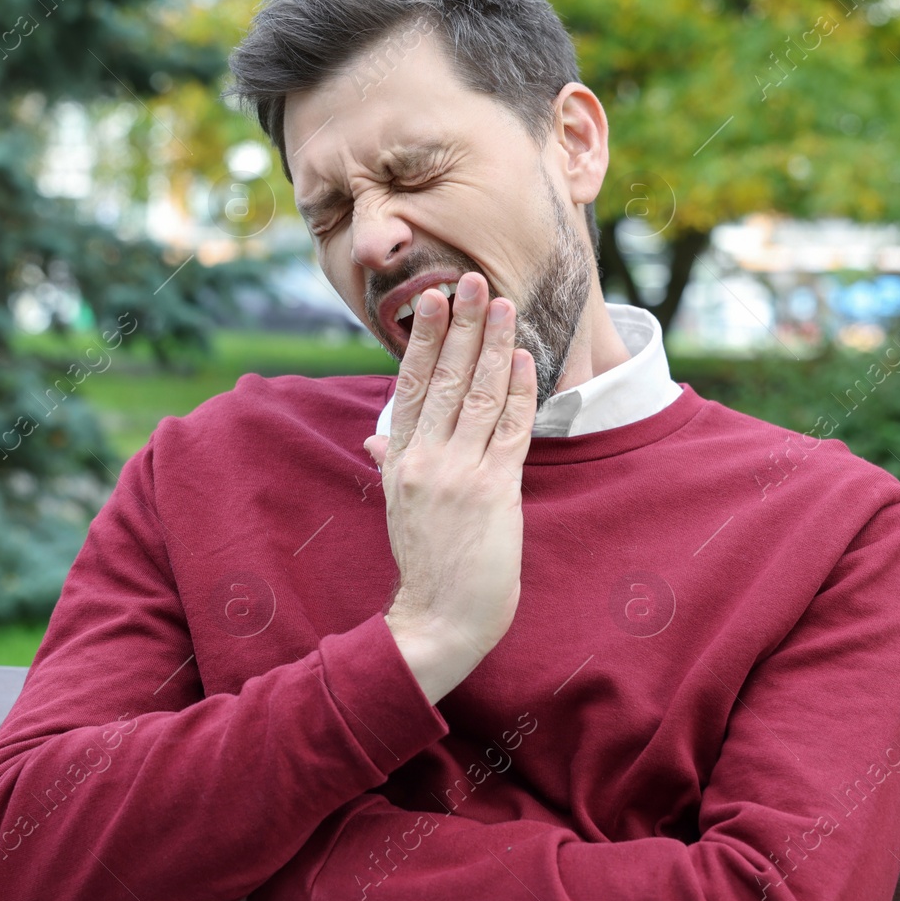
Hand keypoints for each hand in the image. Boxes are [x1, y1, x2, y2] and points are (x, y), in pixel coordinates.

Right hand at [362, 271, 537, 703]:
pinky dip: (519, 391)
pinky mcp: (494, 491)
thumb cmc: (427, 566)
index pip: (411, 386)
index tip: (435, 299)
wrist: (439, 620)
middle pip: (444, 378)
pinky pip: (510, 429)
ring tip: (504, 304)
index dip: (426, 339)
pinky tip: (524, 359)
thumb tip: (375, 434)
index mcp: (400, 460)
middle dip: (461, 325)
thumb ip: (391, 463)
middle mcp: (425, 459)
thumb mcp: (400, 508)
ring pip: (477, 394)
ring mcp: (458, 473)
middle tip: (473, 280)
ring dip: (493, 344)